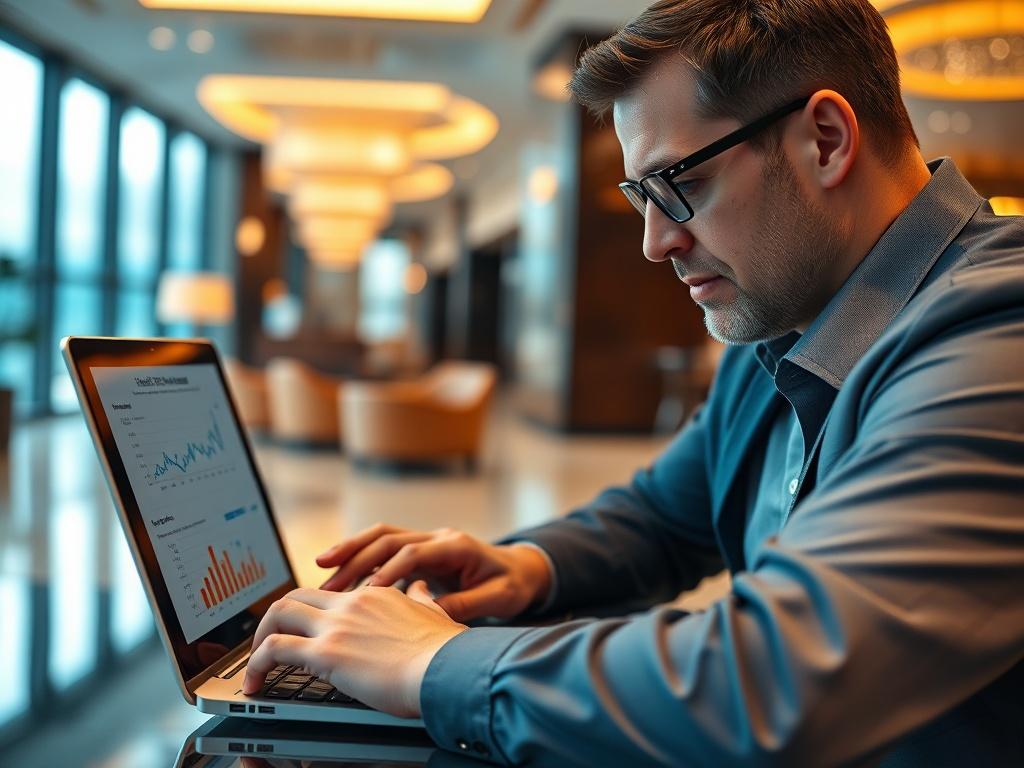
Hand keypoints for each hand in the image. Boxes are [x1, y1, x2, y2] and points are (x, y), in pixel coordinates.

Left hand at [241, 583, 466, 717]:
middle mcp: (351, 604)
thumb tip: (421, 587)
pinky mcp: (324, 653)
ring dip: (259, 639)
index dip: (310, 612)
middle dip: (276, 619)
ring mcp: (335, 627)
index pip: (329, 595)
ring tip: (256, 666)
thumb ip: (422, 599)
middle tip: (270, 643)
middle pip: (296, 596)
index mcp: (374, 596)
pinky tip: (255, 683)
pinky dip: (255, 665)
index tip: (303, 631)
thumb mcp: (434, 613)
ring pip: (278, 614)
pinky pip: (273, 650)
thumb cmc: (444, 652)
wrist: (445, 669)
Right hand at [316, 524, 552, 621]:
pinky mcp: (419, 552)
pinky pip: (384, 550)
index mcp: (456, 546)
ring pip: (380, 539)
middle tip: (326, 583)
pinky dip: (360, 560)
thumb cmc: (512, 585)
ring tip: (321, 572)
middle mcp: (437, 538)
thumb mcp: (498, 599)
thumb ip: (464, 606)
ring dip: (350, 553)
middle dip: (355, 558)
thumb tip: (430, 617)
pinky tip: (339, 577)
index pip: (414, 552)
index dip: (389, 571)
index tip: (367, 594)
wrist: (523, 571)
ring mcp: (427, 541)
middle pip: (388, 539)